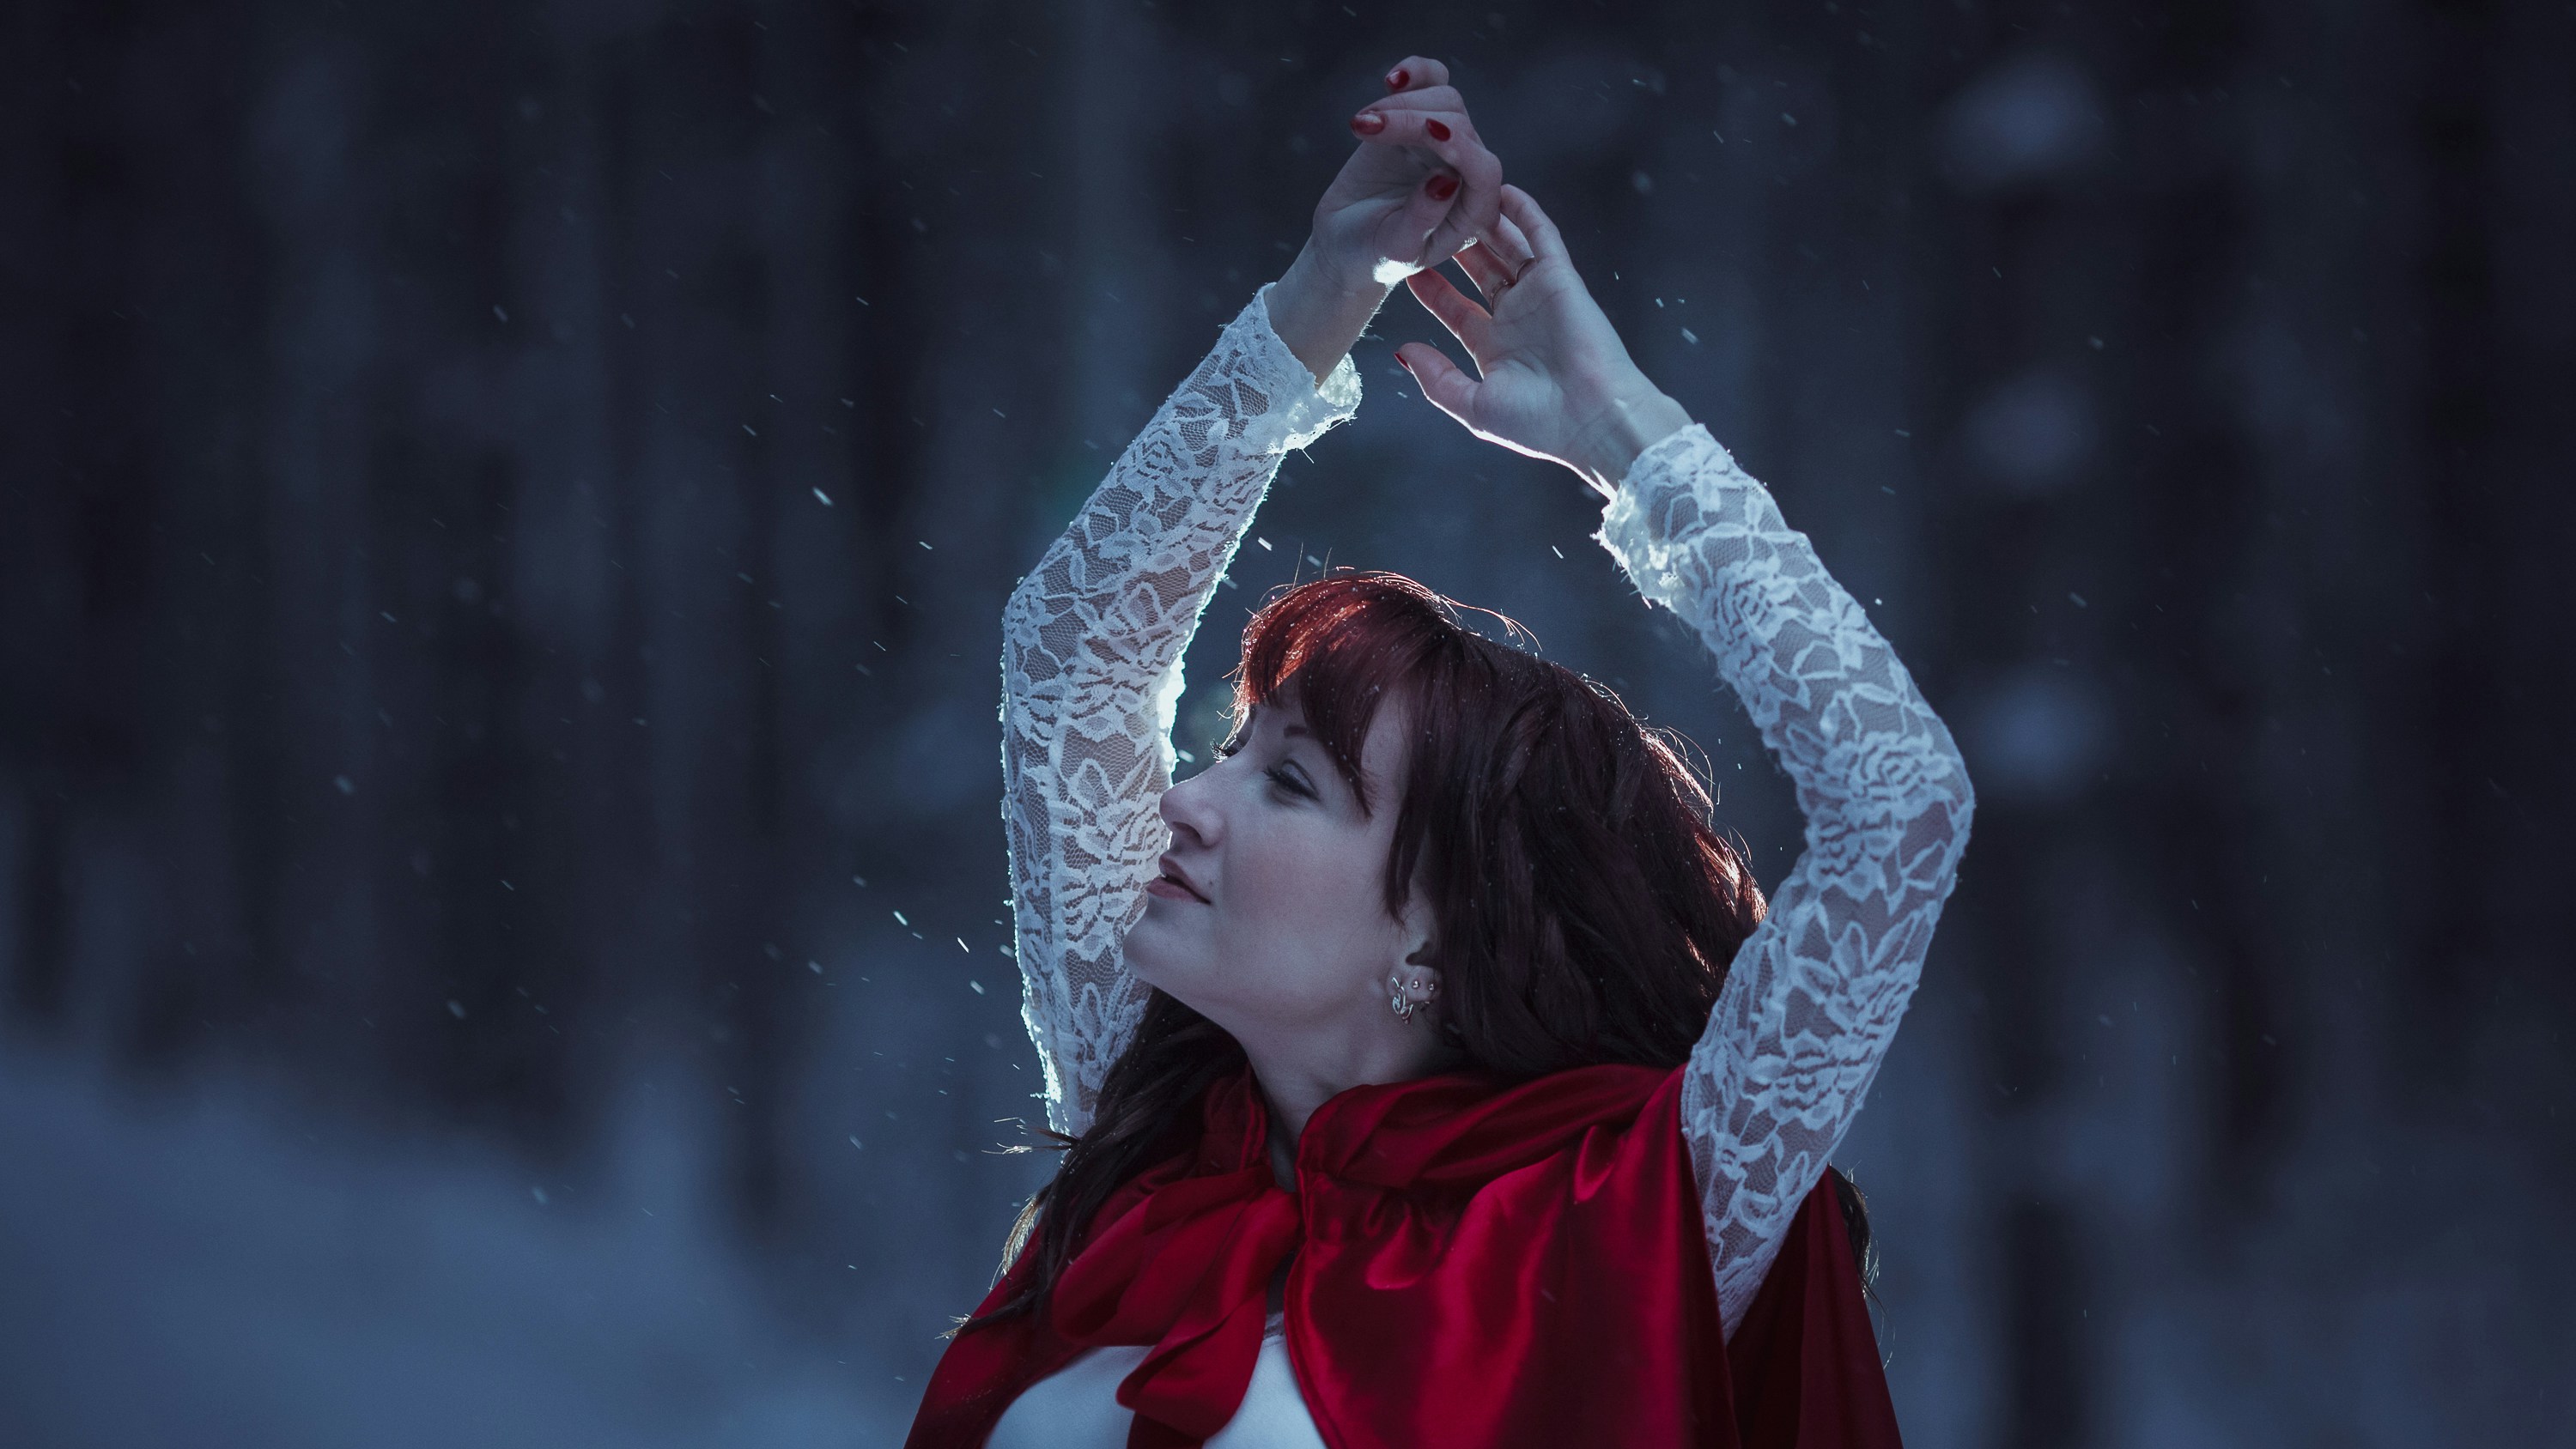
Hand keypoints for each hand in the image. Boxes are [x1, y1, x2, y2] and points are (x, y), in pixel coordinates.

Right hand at [1311, 57, 1504, 289]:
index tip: (1427, 132)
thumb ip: (1423, 219)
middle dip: (1412, 122)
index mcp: (1474, 212)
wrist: (1346, 244)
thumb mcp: (1396, 250)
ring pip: (1445, 99)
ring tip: (1362, 123)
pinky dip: (1415, 73)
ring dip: (1402, 103)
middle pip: (1459, 125)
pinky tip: (1393, 78)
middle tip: (1365, 129)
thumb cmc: (1373, 256)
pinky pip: (1431, 83)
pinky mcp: (1420, 121)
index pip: (1484, 170)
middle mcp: (1468, 174)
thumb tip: (1445, 179)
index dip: (1461, 146)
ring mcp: (1445, 144)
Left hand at [1395, 186, 1693, 499]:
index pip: (1455, 309)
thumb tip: (1402, 353)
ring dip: (1485, 223)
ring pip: (1506, 249)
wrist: (1592, 419)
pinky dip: (1524, 214)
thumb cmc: (1538, 423)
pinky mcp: (1562, 279)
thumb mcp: (1474, 406)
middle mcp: (1515, 318)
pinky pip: (1541, 237)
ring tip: (1458, 195)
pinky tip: (1503, 190)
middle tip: (1431, 219)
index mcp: (1493, 348)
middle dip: (1455, 246)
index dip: (1432, 288)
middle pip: (1479, 271)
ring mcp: (1539, 296)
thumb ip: (1436, 379)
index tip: (1407, 264)